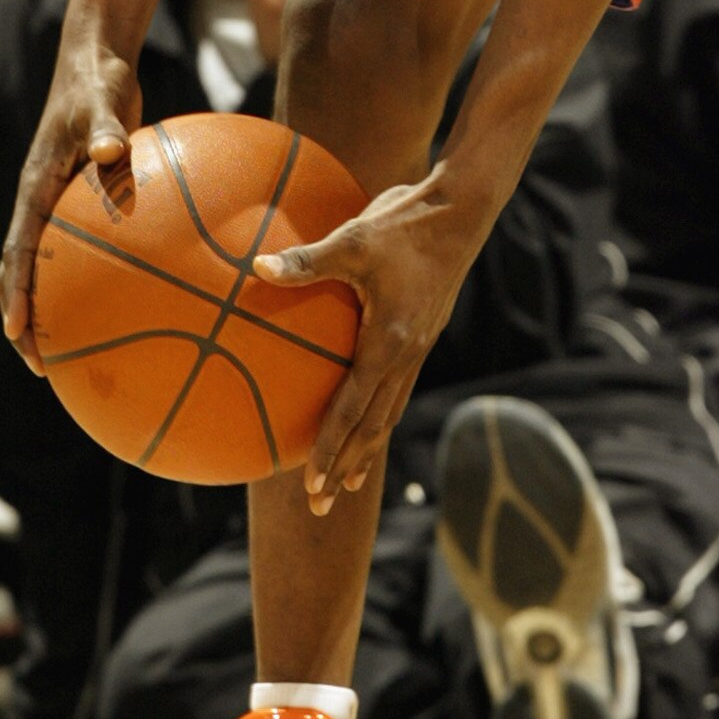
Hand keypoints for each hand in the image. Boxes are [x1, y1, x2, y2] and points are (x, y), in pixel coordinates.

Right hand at [0, 30, 142, 370]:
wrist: (95, 62)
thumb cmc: (97, 80)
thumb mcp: (102, 101)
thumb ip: (106, 129)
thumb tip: (109, 152)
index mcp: (34, 186)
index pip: (18, 250)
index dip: (16, 293)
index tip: (19, 332)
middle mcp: (36, 201)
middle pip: (16, 271)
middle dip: (21, 319)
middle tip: (40, 365)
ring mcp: (53, 203)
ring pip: (39, 265)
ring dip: (45, 307)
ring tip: (70, 350)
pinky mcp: (75, 199)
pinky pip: (73, 249)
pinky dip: (81, 279)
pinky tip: (118, 302)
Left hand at [254, 162, 492, 512]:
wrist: (461, 212)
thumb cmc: (404, 223)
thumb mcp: (352, 239)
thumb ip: (307, 261)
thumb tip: (257, 267)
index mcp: (390, 342)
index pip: (353, 410)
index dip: (330, 449)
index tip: (310, 485)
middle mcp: (407, 355)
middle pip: (373, 428)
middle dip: (346, 469)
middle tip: (320, 506)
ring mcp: (419, 348)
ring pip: (389, 413)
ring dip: (366, 450)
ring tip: (346, 481)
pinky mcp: (424, 335)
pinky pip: (398, 390)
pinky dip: (380, 416)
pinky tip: (369, 418)